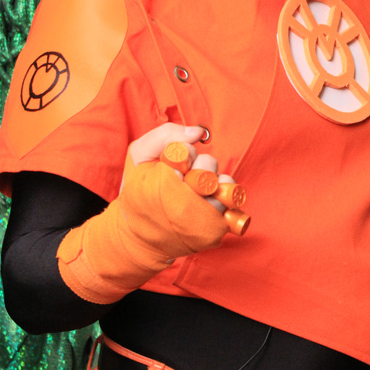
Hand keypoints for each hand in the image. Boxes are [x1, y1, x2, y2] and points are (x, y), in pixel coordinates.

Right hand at [57, 122, 230, 302]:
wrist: (139, 236)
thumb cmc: (138, 191)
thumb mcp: (139, 155)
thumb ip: (164, 136)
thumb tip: (198, 132)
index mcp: (162, 183)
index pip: (187, 152)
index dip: (184, 154)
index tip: (174, 165)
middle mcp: (184, 205)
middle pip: (208, 167)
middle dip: (199, 166)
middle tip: (185, 177)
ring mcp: (201, 220)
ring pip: (222, 185)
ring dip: (212, 183)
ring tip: (197, 190)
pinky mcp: (214, 231)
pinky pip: (231, 205)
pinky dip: (223, 199)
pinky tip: (207, 201)